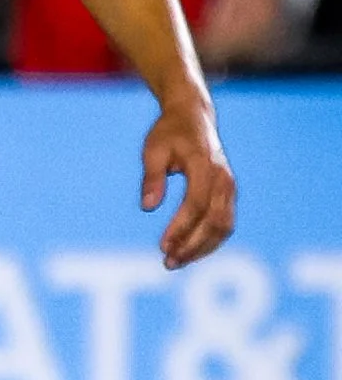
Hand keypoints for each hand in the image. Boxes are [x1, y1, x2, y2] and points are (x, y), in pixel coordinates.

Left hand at [141, 94, 235, 270]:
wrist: (194, 117)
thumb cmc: (169, 133)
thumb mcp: (153, 149)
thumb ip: (152, 178)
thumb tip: (148, 207)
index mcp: (204, 165)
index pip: (196, 204)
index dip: (180, 228)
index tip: (163, 246)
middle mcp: (223, 178)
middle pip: (214, 220)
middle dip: (192, 245)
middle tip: (168, 262)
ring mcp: (230, 186)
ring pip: (224, 226)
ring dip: (203, 248)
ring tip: (177, 262)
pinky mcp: (229, 193)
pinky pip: (225, 222)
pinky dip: (210, 240)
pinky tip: (190, 252)